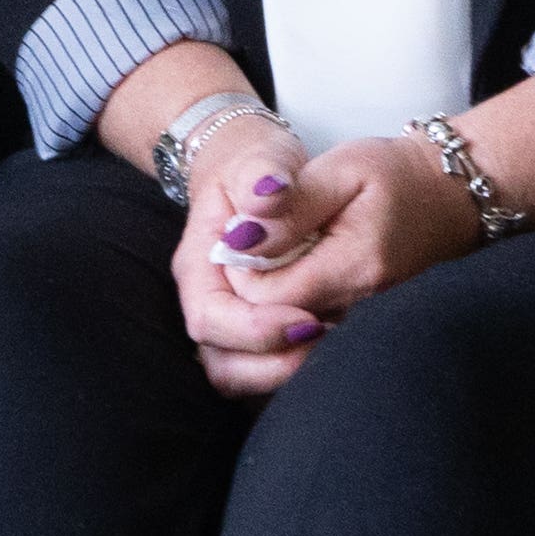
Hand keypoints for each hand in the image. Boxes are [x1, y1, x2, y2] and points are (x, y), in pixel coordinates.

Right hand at [169, 113, 323, 396]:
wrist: (260, 177)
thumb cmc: (262, 169)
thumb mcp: (265, 157)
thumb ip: (265, 177)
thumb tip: (265, 205)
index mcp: (199, 261)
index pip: (212, 316)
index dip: (259, 328)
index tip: (312, 317)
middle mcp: (208, 300)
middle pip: (223, 364)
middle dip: (277, 365)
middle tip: (331, 337)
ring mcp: (229, 324)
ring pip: (243, 379)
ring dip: (287, 375)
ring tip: (334, 343)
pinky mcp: (256, 336)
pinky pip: (268, 374)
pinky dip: (299, 371)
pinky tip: (335, 344)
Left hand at [223, 133, 479, 325]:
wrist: (452, 197)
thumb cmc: (396, 175)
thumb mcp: (342, 169)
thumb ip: (291, 207)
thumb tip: (240, 239)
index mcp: (355, 268)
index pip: (265, 298)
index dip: (239, 269)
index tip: (243, 234)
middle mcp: (361, 309)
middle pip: (272, 326)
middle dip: (248, 288)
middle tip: (257, 243)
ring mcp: (364, 323)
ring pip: (287, 338)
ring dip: (267, 301)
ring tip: (278, 254)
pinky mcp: (362, 326)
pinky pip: (308, 336)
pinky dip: (289, 310)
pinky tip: (296, 273)